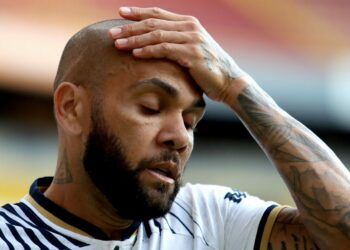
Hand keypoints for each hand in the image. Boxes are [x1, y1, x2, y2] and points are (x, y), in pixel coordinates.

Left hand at [109, 6, 247, 101]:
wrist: (229, 81)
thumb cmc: (207, 69)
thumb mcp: (191, 50)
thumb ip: (176, 42)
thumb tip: (156, 44)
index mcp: (188, 23)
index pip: (158, 13)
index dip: (138, 12)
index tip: (120, 12)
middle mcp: (190, 27)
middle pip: (153, 23)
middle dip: (130, 27)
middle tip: (112, 32)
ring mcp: (192, 39)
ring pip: (157, 35)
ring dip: (135, 39)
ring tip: (117, 44)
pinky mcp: (193, 54)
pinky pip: (165, 49)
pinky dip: (149, 51)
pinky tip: (135, 54)